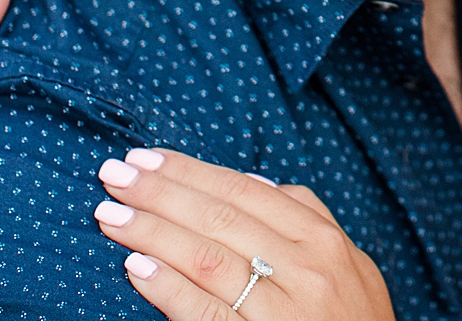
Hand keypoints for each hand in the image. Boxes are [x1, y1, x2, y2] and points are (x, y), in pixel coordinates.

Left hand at [94, 149, 394, 320]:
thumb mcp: (352, 268)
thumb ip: (311, 221)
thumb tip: (257, 182)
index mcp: (322, 240)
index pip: (244, 192)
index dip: (191, 172)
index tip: (146, 157)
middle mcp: (305, 268)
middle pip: (219, 217)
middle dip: (160, 192)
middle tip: (113, 174)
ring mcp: (283, 309)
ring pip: (206, 257)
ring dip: (151, 231)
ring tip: (109, 214)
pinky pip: (205, 312)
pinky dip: (168, 287)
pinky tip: (135, 266)